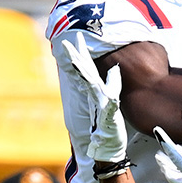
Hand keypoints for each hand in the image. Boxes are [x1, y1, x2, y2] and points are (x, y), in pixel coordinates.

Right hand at [61, 32, 126, 161]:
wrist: (107, 145)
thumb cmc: (110, 121)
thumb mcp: (113, 98)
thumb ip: (112, 82)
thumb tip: (115, 67)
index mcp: (96, 89)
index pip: (87, 67)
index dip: (81, 52)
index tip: (75, 37)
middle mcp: (95, 94)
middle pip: (85, 72)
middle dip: (76, 57)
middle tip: (66, 42)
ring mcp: (100, 104)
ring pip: (92, 85)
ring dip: (85, 73)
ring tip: (78, 60)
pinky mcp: (108, 115)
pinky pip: (109, 106)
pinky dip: (110, 99)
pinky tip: (110, 94)